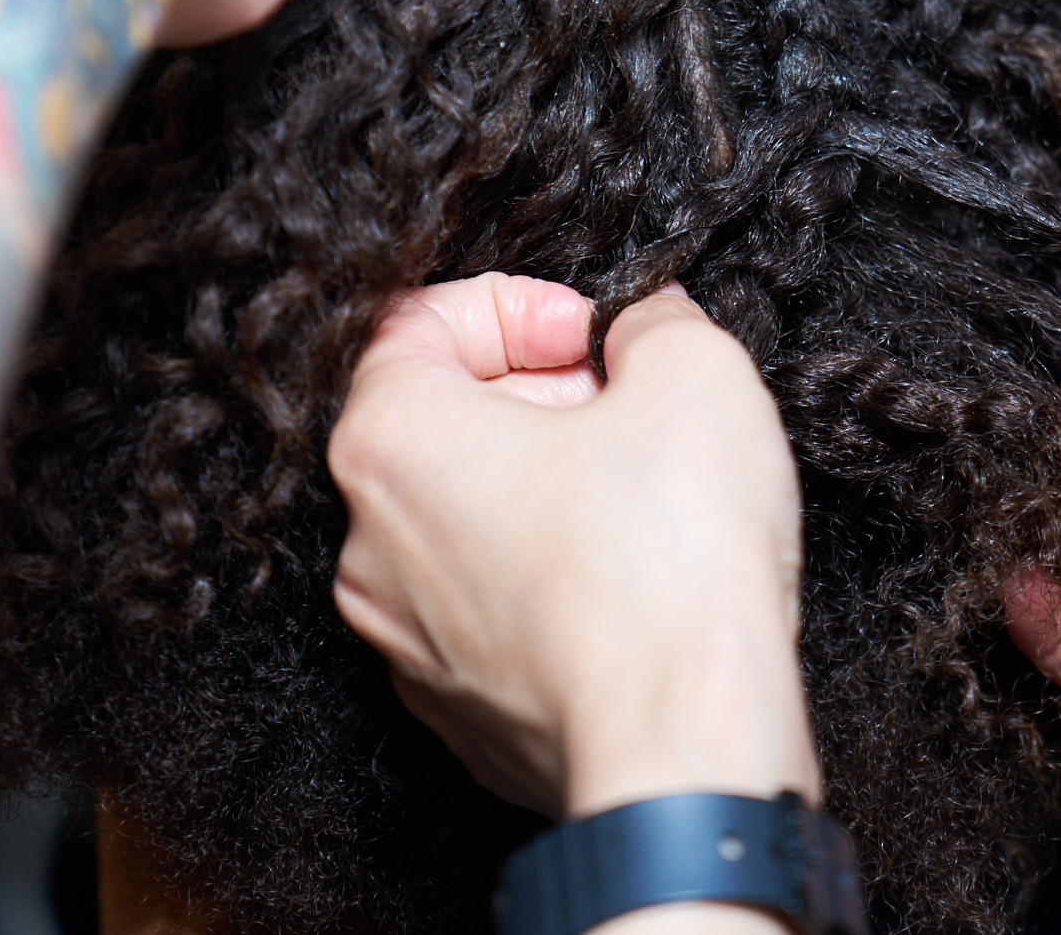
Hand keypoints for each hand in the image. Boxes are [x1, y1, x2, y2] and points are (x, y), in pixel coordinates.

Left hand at [329, 278, 818, 821]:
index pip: (413, 322)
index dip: (514, 306)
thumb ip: (651, 319)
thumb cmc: (669, 564)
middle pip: (436, 424)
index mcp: (390, 445)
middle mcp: (369, 547)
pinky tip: (630, 574)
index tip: (586, 331)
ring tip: (639, 488)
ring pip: (461, 520)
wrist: (686, 755)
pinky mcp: (458, 714)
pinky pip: (489, 609)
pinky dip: (547, 573)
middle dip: (533, 394)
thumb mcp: (691, 368)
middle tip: (623, 401)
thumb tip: (644, 331)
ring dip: (543, 485)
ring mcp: (405, 645)